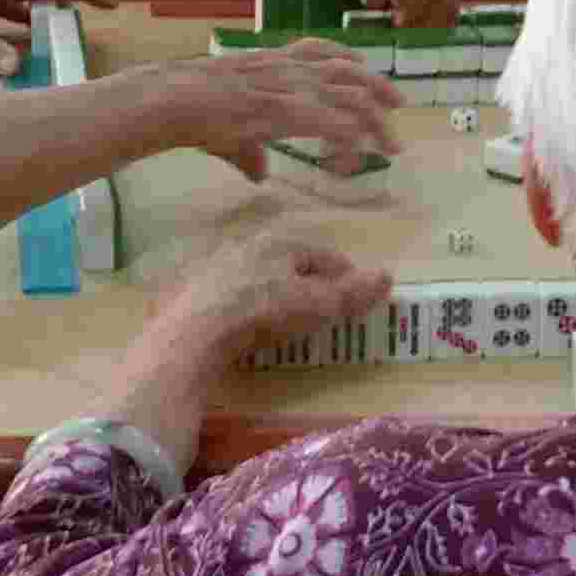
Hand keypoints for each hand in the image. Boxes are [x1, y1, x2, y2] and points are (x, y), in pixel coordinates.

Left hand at [122, 233, 394, 454]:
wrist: (192, 334)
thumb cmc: (261, 312)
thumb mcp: (315, 306)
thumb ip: (351, 292)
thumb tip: (387, 276)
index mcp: (280, 242)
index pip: (325, 255)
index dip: (346, 276)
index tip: (356, 298)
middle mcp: (246, 244)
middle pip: (288, 263)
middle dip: (306, 282)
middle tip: (320, 311)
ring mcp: (213, 265)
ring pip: (255, 276)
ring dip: (271, 292)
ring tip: (281, 320)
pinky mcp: (188, 289)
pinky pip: (226, 294)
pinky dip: (240, 306)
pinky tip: (241, 327)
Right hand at [161, 41, 403, 181]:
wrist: (177, 100)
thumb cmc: (194, 110)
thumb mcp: (229, 126)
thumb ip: (250, 150)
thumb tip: (260, 173)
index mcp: (274, 62)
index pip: (321, 50)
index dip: (350, 61)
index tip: (366, 73)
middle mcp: (290, 69)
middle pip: (349, 71)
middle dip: (379, 88)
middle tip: (398, 107)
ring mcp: (293, 88)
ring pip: (351, 97)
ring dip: (375, 122)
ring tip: (390, 143)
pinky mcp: (290, 111)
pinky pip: (333, 123)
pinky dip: (351, 141)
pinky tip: (356, 158)